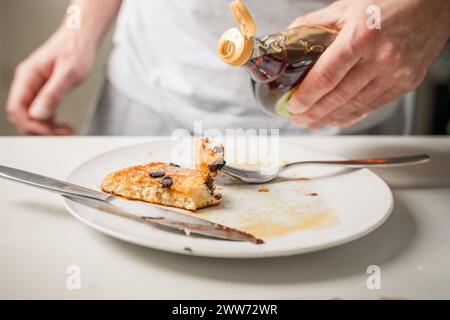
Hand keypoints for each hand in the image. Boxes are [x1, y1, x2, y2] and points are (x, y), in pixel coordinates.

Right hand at [6, 27, 95, 134]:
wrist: (82, 39)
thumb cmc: (76, 50)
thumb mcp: (68, 74)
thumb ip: (53, 94)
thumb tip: (38, 114)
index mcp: (28, 77)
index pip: (17, 108)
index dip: (31, 124)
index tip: (49, 131)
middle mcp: (28, 83)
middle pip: (23, 115)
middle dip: (40, 128)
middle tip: (60, 134)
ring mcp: (36, 88)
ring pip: (33, 116)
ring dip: (47, 128)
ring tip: (65, 132)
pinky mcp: (45, 91)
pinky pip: (42, 112)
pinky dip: (51, 123)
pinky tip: (63, 126)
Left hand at [288, 0, 449, 129]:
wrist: (435, 4)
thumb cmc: (392, 1)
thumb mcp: (347, 7)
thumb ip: (315, 25)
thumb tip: (289, 41)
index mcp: (363, 36)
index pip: (326, 76)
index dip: (306, 96)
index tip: (292, 105)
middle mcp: (382, 58)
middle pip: (338, 97)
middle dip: (313, 112)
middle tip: (297, 118)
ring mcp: (396, 74)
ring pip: (354, 106)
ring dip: (329, 119)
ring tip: (312, 122)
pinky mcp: (406, 84)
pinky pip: (372, 107)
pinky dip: (351, 116)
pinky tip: (336, 119)